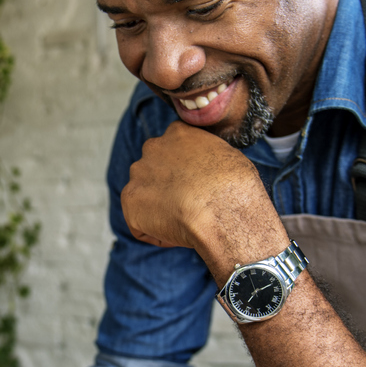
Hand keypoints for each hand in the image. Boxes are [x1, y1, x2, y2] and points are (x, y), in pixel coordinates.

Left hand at [120, 120, 272, 255]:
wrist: (224, 210)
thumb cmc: (235, 186)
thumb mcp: (227, 156)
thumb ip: (205, 157)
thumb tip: (206, 169)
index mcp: (177, 133)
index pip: (171, 150)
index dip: (182, 173)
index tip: (194, 186)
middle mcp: (152, 148)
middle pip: (153, 172)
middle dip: (166, 189)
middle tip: (188, 205)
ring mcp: (138, 175)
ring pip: (145, 198)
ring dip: (160, 211)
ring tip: (186, 221)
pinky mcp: (130, 202)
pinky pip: (140, 224)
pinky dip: (157, 234)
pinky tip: (178, 233)